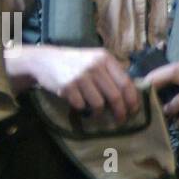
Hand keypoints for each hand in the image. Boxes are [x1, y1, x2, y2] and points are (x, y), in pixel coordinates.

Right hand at [6, 46, 139, 121]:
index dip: (132, 100)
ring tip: (95, 112)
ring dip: (99, 113)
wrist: (45, 60)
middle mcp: (94, 66)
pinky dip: (82, 108)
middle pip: (115, 96)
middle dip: (120, 112)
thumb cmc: (75, 63)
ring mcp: (80, 76)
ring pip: (99, 104)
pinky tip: (79, 103)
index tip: (133, 110)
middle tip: (121, 120)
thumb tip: (131, 95)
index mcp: (105, 58)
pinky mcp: (67, 86)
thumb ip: (111, 73)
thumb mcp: (95, 60)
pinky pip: (81, 106)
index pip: (126, 83)